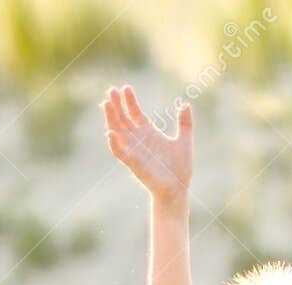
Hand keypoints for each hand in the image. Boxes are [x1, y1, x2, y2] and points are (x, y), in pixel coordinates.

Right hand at [103, 84, 191, 201]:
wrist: (178, 189)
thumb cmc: (180, 168)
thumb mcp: (184, 141)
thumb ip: (184, 124)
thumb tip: (186, 104)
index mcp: (148, 133)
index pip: (135, 113)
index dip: (129, 101)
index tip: (126, 87)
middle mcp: (138, 140)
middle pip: (123, 119)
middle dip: (116, 105)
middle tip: (111, 90)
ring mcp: (134, 151)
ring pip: (117, 132)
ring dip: (111, 119)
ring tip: (106, 104)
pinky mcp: (133, 164)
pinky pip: (120, 153)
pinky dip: (114, 144)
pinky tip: (110, 132)